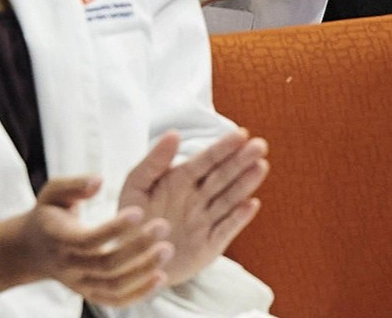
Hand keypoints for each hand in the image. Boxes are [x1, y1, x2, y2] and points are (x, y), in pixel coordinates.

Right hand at [0, 175, 171, 304]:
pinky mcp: (90, 294)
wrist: (32, 249)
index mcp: (60, 238)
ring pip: (114, 286)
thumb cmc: (48, 212)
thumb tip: (99, 180)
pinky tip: (161, 277)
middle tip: (163, 227)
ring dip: (143, 271)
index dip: (115, 228)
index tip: (139, 210)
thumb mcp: (53, 191)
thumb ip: (75, 184)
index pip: (90, 239)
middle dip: (137, 247)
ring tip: (167, 250)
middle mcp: (70, 265)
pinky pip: (116, 301)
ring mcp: (80, 284)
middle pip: (107, 264)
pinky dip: (139, 294)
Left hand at [118, 128, 268, 286]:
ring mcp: (205, 220)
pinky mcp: (209, 245)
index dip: (223, 147)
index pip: (206, 159)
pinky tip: (252, 204)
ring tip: (261, 166)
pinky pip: (225, 229)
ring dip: (245, 183)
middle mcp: (197, 197)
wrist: (131, 258)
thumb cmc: (133, 216)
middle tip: (260, 145)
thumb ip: (154, 160)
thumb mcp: (136, 184)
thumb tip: (174, 133)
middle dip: (241, 160)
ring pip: (228, 198)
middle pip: (223, 176)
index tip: (241, 133)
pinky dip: (238, 218)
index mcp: (181, 179)